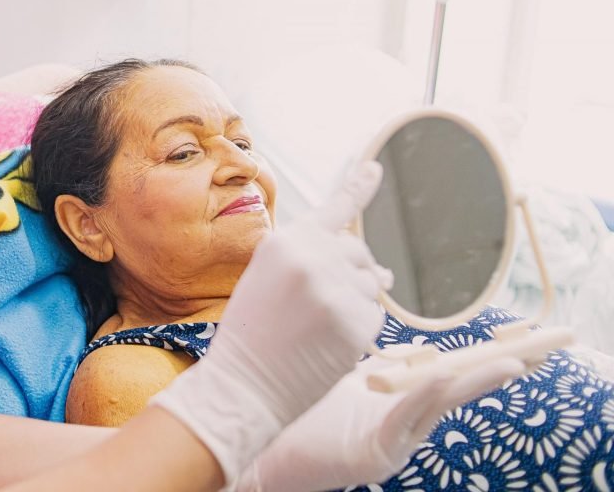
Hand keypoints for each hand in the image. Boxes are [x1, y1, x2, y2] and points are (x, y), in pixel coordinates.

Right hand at [152, 162, 390, 485]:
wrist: (244, 384)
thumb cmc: (252, 334)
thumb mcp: (267, 278)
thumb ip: (313, 259)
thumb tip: (382, 268)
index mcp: (285, 242)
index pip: (333, 210)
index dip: (359, 188)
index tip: (376, 167)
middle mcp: (312, 258)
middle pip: (359, 252)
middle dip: (353, 273)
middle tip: (325, 304)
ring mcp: (336, 290)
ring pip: (371, 284)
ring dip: (356, 301)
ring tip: (320, 326)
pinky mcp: (355, 322)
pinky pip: (376, 316)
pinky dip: (361, 329)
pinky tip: (330, 343)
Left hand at [234, 354, 527, 491]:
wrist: (255, 436)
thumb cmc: (295, 404)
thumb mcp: (344, 375)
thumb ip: (376, 358)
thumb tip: (407, 330)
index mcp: (395, 406)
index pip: (445, 376)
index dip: (481, 360)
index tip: (519, 343)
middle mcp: (398, 428)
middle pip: (453, 393)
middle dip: (493, 374)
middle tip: (533, 354)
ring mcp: (388, 444)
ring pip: (436, 408)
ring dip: (471, 385)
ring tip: (505, 367)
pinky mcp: (372, 457)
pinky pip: (403, 420)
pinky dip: (425, 398)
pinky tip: (443, 377)